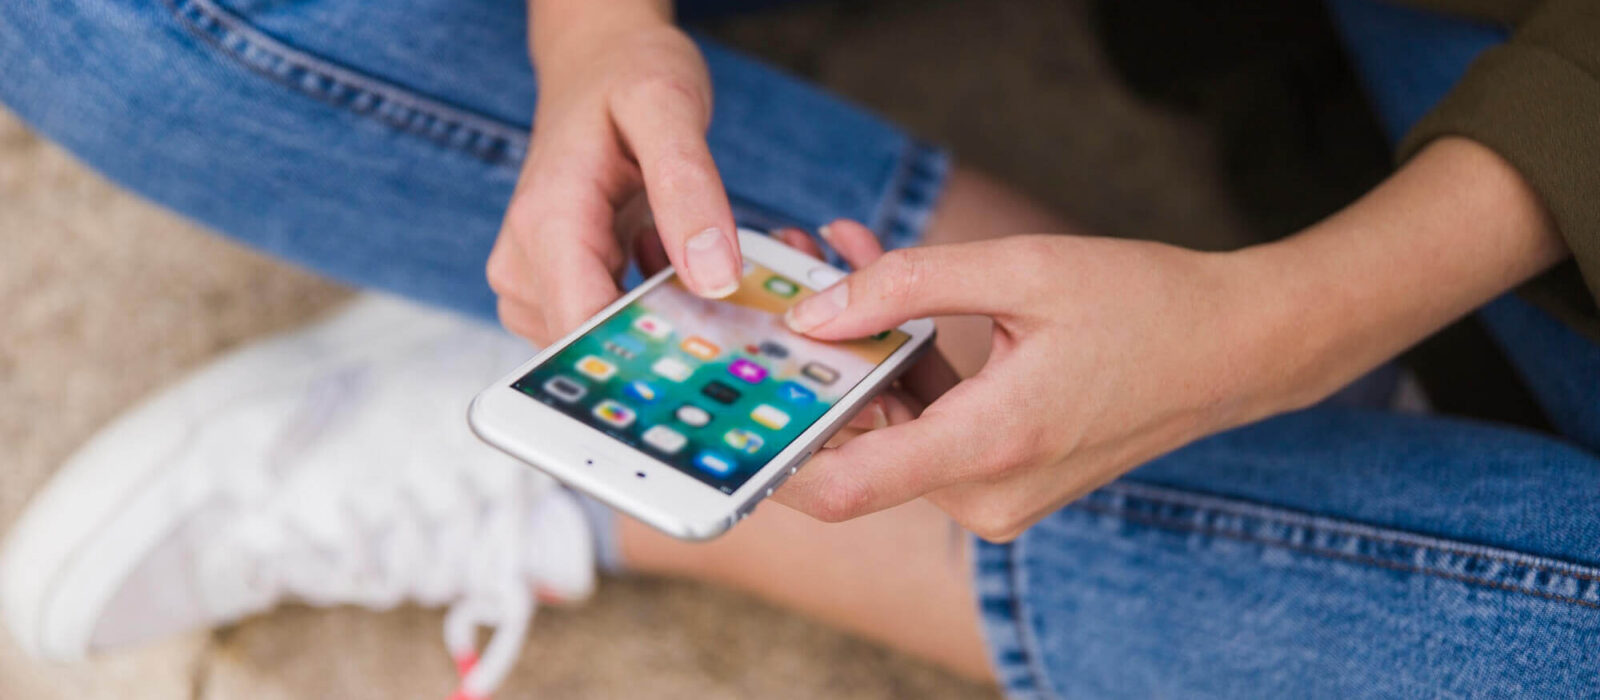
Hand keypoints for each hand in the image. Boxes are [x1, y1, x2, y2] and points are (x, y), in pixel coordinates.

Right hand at [488, 6, 740, 343]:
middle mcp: (524, 262)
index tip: (710, 351)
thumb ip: (690, 189)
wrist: (595, 63)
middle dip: (664, 338)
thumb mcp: (670, 108)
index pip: (585, 329)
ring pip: (601, 345)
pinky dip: (649, 311)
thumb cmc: (628, 76)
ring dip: (659, 323)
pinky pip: (602, 328)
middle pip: (593, 347)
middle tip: (724, 302)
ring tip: (693, 265)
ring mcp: (530, 280)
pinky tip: (673, 267)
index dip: (648, 354)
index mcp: (547, 223)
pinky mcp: (549, 287)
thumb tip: (713, 279)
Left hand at [770, 222, 1263, 541]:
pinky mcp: (1004, 478)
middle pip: (860, 443)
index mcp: (990, 446)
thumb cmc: (1144, 305)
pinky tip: (888, 292)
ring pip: (892, 429)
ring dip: (862, 350)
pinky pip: (930, 426)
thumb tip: (815, 310)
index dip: (775, 450)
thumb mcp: (1023, 270)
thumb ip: (909, 284)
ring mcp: (996, 494)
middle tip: (794, 270)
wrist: (1235, 349)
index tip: (737, 393)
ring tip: (841, 256)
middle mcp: (986, 492)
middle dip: (819, 360)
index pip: (843, 486)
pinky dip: (906, 366)